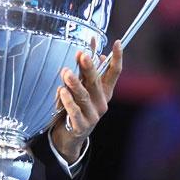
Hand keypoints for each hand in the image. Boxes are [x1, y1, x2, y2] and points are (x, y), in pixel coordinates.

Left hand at [51, 38, 122, 162]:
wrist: (69, 136)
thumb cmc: (76, 106)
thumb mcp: (83, 89)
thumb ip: (87, 72)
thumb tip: (96, 54)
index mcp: (104, 91)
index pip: (114, 73)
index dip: (117, 58)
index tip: (117, 42)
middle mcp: (101, 102)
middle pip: (96, 82)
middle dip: (89, 68)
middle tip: (82, 55)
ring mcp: (92, 115)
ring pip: (83, 96)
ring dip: (74, 83)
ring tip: (66, 72)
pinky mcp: (81, 126)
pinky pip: (74, 111)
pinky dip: (67, 101)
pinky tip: (61, 91)